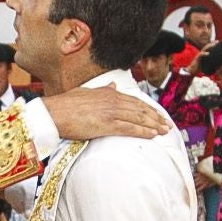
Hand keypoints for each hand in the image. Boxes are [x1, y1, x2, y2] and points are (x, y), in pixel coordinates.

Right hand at [47, 85, 173, 139]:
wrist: (53, 113)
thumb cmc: (65, 104)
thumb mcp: (86, 92)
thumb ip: (102, 90)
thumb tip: (113, 85)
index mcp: (109, 93)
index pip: (134, 101)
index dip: (149, 109)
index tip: (158, 115)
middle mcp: (113, 101)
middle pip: (141, 109)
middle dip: (156, 117)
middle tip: (168, 125)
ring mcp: (111, 112)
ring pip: (138, 118)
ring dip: (154, 125)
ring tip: (164, 131)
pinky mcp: (106, 125)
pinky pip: (130, 128)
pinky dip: (143, 131)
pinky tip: (153, 135)